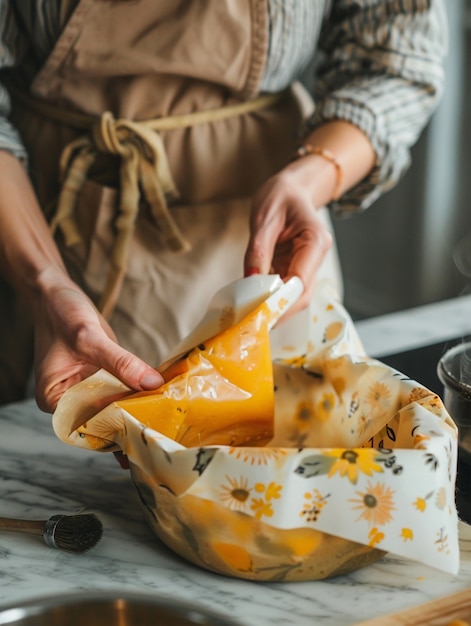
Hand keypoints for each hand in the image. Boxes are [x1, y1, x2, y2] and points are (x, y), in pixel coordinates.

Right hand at [33, 268, 162, 411]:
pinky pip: (120, 388)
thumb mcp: (89, 338)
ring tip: (165, 405)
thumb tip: (152, 384)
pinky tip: (158, 388)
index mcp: (54, 399)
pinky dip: (137, 387)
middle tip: (164, 413)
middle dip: (132, 414)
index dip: (120, 421)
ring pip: (116, 403)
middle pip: (105, 417)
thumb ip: (120, 362)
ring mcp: (86, 390)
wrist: (57, 294)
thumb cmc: (61, 313)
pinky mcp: (100, 378)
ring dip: (138, 402)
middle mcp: (69, 400)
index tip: (149, 418)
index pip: (91, 421)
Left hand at [244, 167, 332, 315]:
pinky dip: (268, 297)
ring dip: (272, 307)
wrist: (291, 188)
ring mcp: (307, 265)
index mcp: (315, 242)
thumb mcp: (264, 218)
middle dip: (278, 310)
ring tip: (247, 316)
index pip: (301, 281)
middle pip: (301, 295)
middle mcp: (316, 257)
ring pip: (293, 296)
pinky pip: (283, 288)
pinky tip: (250, 303)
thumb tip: (251, 281)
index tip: (258, 312)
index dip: (281, 301)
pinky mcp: (295, 268)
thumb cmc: (280, 196)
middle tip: (250, 322)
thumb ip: (258, 250)